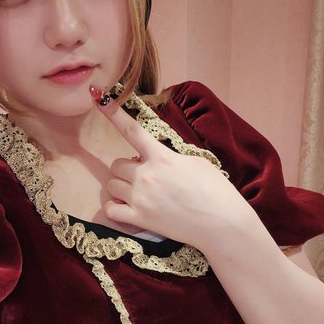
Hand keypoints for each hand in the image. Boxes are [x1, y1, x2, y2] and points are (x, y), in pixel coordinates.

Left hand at [92, 90, 253, 249]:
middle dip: (127, 167)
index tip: (99, 98)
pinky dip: (115, 208)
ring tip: (139, 193)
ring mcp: (140, 199)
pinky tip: (128, 208)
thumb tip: (156, 158)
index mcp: (162, 158)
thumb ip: (171, 157)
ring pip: (112, 185)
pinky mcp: (140, 220)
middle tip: (144, 175)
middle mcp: (146, 176)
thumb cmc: (216, 191)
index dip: (113, 112)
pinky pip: (110, 210)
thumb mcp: (196, 162)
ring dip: (122, 186)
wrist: (224, 225)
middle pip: (117, 164)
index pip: (132, 130)